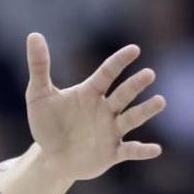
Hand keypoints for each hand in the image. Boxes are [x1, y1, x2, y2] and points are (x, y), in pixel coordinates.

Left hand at [24, 33, 165, 180]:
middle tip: (149, 74)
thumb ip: (39, 66)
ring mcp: (111, 131)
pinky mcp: (112, 153)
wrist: (50, 158)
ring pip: (131, 119)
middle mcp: (105, 109)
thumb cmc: (47, 124)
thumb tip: (33, 35)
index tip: (134, 49)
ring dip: (145, 111)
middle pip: (123, 94)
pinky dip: (142, 150)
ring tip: (160, 101)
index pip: (107, 73)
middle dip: (135, 85)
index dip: (119, 62)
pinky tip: (155, 149)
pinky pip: (129, 151)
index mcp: (90, 93)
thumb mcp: (39, 96)